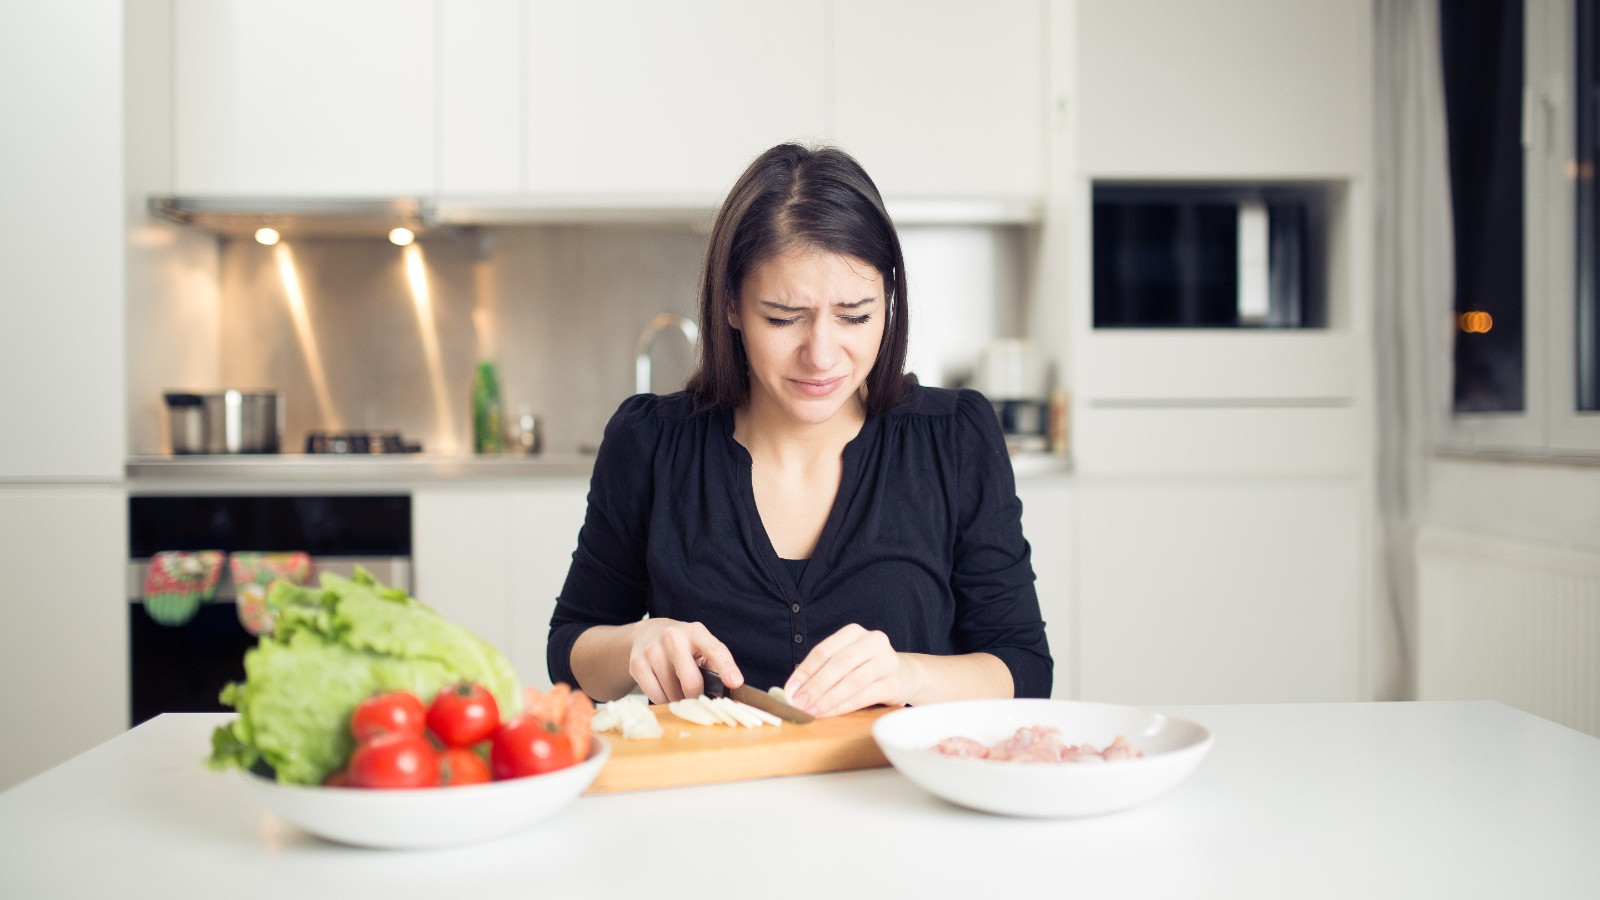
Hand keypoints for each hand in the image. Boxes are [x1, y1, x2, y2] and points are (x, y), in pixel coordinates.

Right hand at [626, 618, 741, 703]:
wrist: (646, 633)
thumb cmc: (682, 645)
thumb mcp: (700, 644)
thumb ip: (714, 663)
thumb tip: (726, 689)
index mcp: (695, 632)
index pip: (715, 650)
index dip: (726, 668)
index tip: (735, 683)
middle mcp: (672, 637)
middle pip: (691, 682)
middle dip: (697, 697)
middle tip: (698, 699)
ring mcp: (652, 650)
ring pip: (672, 693)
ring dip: (679, 699)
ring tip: (678, 688)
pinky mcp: (637, 664)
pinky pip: (656, 696)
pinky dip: (664, 700)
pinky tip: (665, 689)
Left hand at [782, 624, 915, 716]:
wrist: (904, 675)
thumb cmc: (864, 668)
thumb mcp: (845, 660)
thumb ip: (821, 671)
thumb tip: (793, 691)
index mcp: (854, 633)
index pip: (824, 651)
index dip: (805, 671)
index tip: (790, 691)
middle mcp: (873, 642)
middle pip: (838, 664)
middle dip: (815, 686)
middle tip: (799, 704)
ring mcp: (886, 662)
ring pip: (852, 680)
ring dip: (828, 698)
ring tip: (812, 711)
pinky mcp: (894, 683)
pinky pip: (865, 696)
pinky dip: (844, 706)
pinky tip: (830, 713)